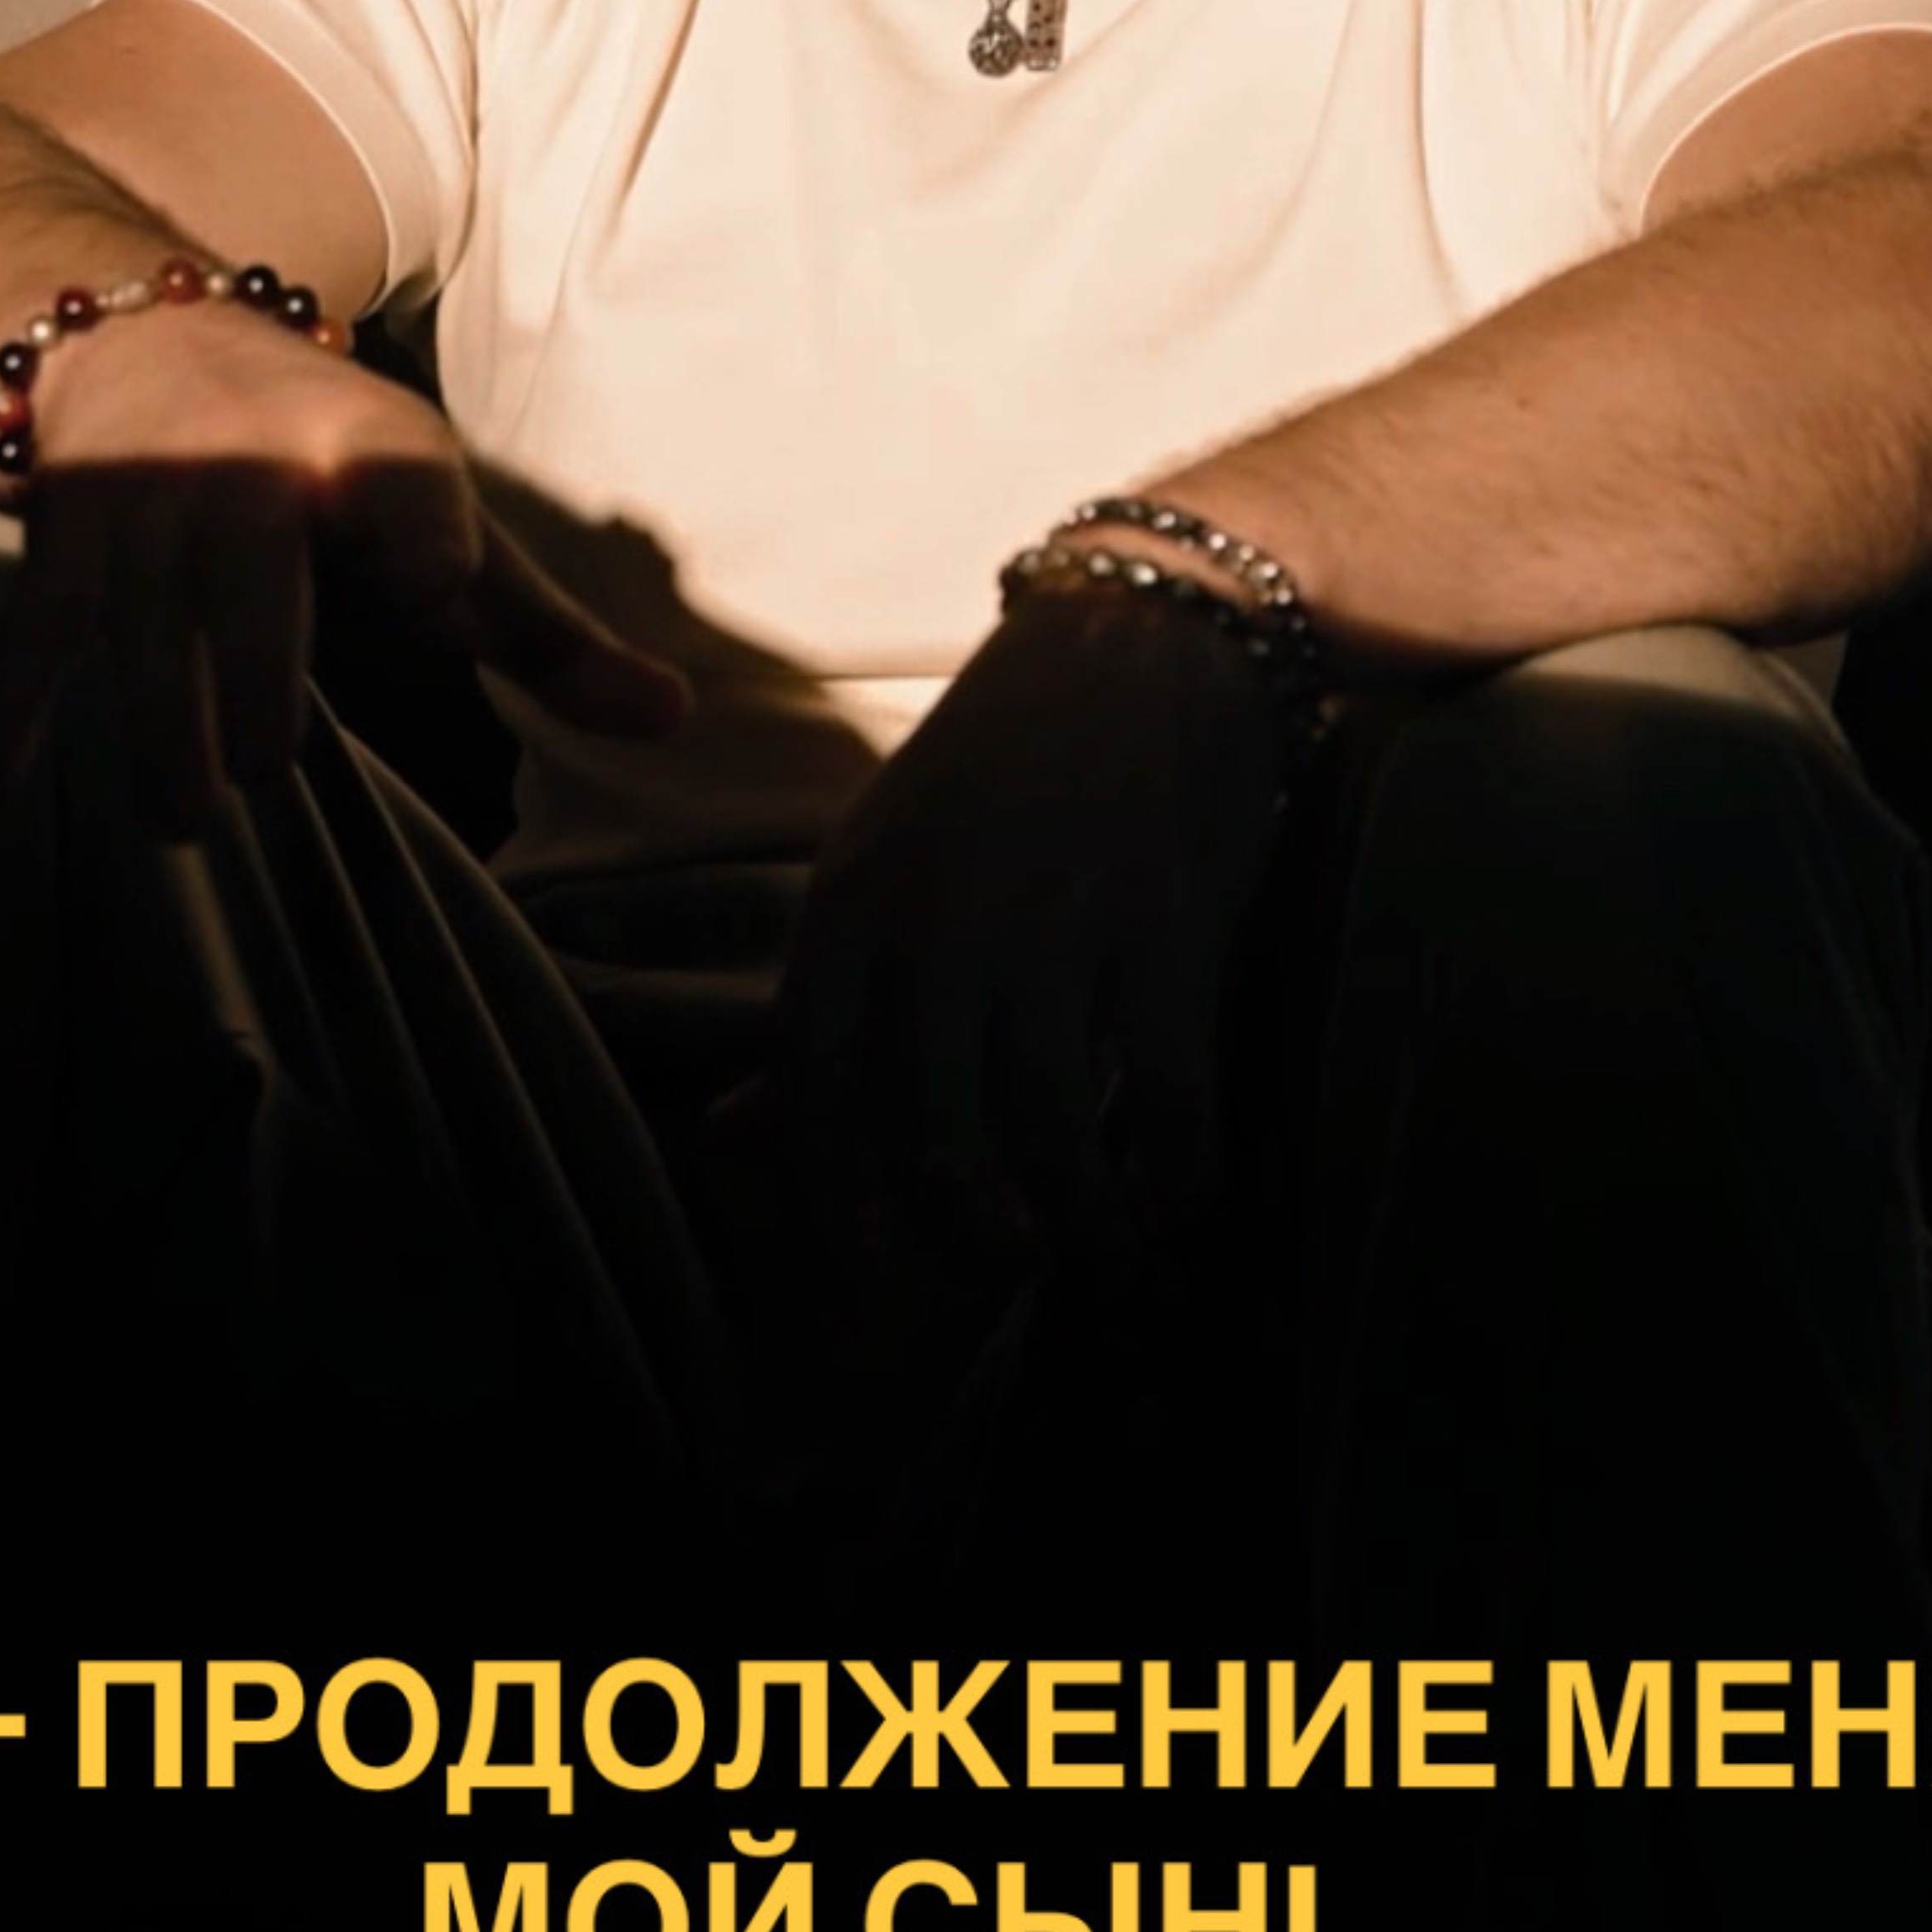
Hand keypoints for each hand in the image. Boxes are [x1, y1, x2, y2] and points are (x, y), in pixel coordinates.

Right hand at [0, 307, 687, 833]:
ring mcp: (144, 501)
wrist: (140, 337)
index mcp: (367, 454)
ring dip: (152, 727)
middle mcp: (249, 466)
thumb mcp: (442, 519)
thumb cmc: (328, 463)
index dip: (419, 532)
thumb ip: (547, 634)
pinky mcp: (59, 537)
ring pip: (142, 627)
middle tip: (265, 772)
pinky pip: (29, 634)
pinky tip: (0, 799)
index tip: (437, 582)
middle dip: (254, 685)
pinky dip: (7, 714)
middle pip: (254, 585)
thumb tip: (675, 720)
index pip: (403, 488)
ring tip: (185, 821)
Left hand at [775, 573, 1303, 1424]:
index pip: (813, 1094)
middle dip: (972, 1242)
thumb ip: (834, 995)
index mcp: (852, 908)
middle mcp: (937, 925)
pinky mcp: (1162, 925)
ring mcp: (1053, 926)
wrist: (1143, 635)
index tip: (867, 1295)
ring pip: (1050, 1139)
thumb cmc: (1006, 765)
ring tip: (1118, 1266)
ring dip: (1086, 1232)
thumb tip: (741, 1129)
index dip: (834, 1213)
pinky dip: (1181, 1176)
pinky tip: (1190, 1202)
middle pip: (930, 1141)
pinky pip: (1167, 1097)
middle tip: (1015, 1277)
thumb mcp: (885, 858)